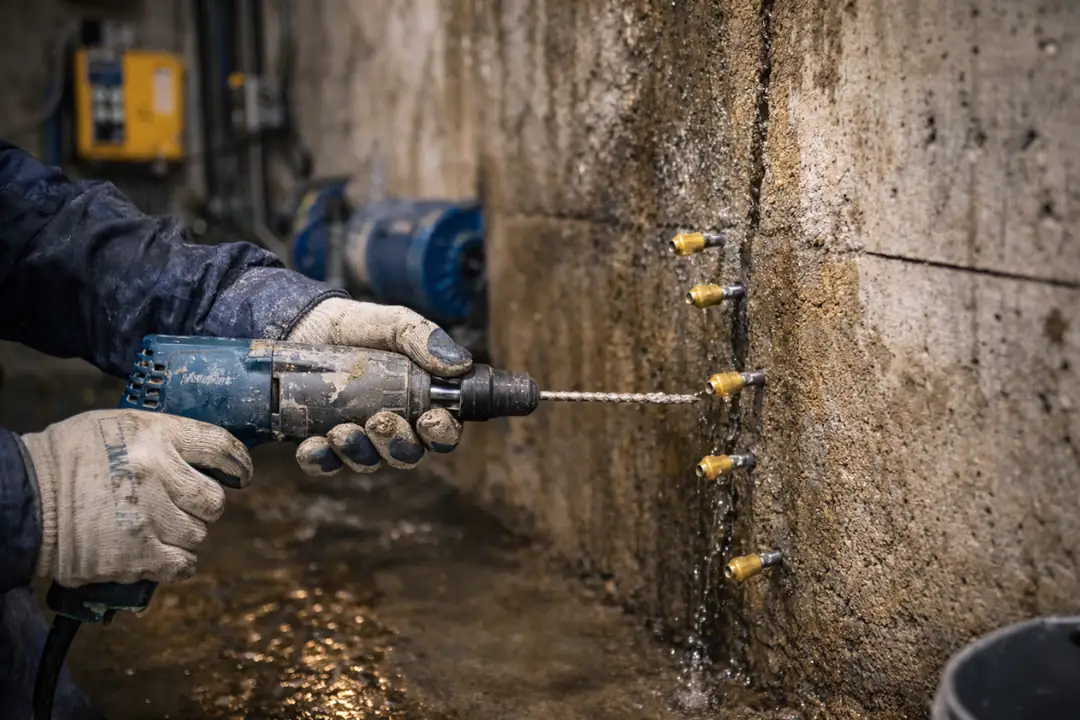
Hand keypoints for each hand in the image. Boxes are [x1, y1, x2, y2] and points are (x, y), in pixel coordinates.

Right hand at [20, 410, 252, 586]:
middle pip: (213, 500)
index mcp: (155, 436)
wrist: (25, 498)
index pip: (220, 446)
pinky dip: (177, 563)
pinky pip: (182, 564)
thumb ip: (161, 437)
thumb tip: (200, 454)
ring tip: (157, 527)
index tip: (240, 474)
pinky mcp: (137, 553)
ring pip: (198, 534)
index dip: (238, 463)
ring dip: (185, 535)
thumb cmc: (68, 457)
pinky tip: (161, 554)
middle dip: (204, 506)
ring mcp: (149, 516)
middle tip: (184, 505)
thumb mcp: (117, 425)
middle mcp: (157, 474)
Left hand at [286, 298, 471, 474]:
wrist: (306, 324)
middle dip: (396, 444)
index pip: (442, 431)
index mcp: (420, 402)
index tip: (429, 419)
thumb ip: (424, 338)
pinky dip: (320, 459)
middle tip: (379, 422)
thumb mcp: (394, 323)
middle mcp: (393, 426)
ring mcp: (358, 437)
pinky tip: (313, 445)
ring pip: (368, 461)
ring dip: (358, 452)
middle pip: (407, 454)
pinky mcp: (324, 441)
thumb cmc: (360, 326)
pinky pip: (326, 463)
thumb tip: (459, 364)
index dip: (441, 434)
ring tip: (340, 431)